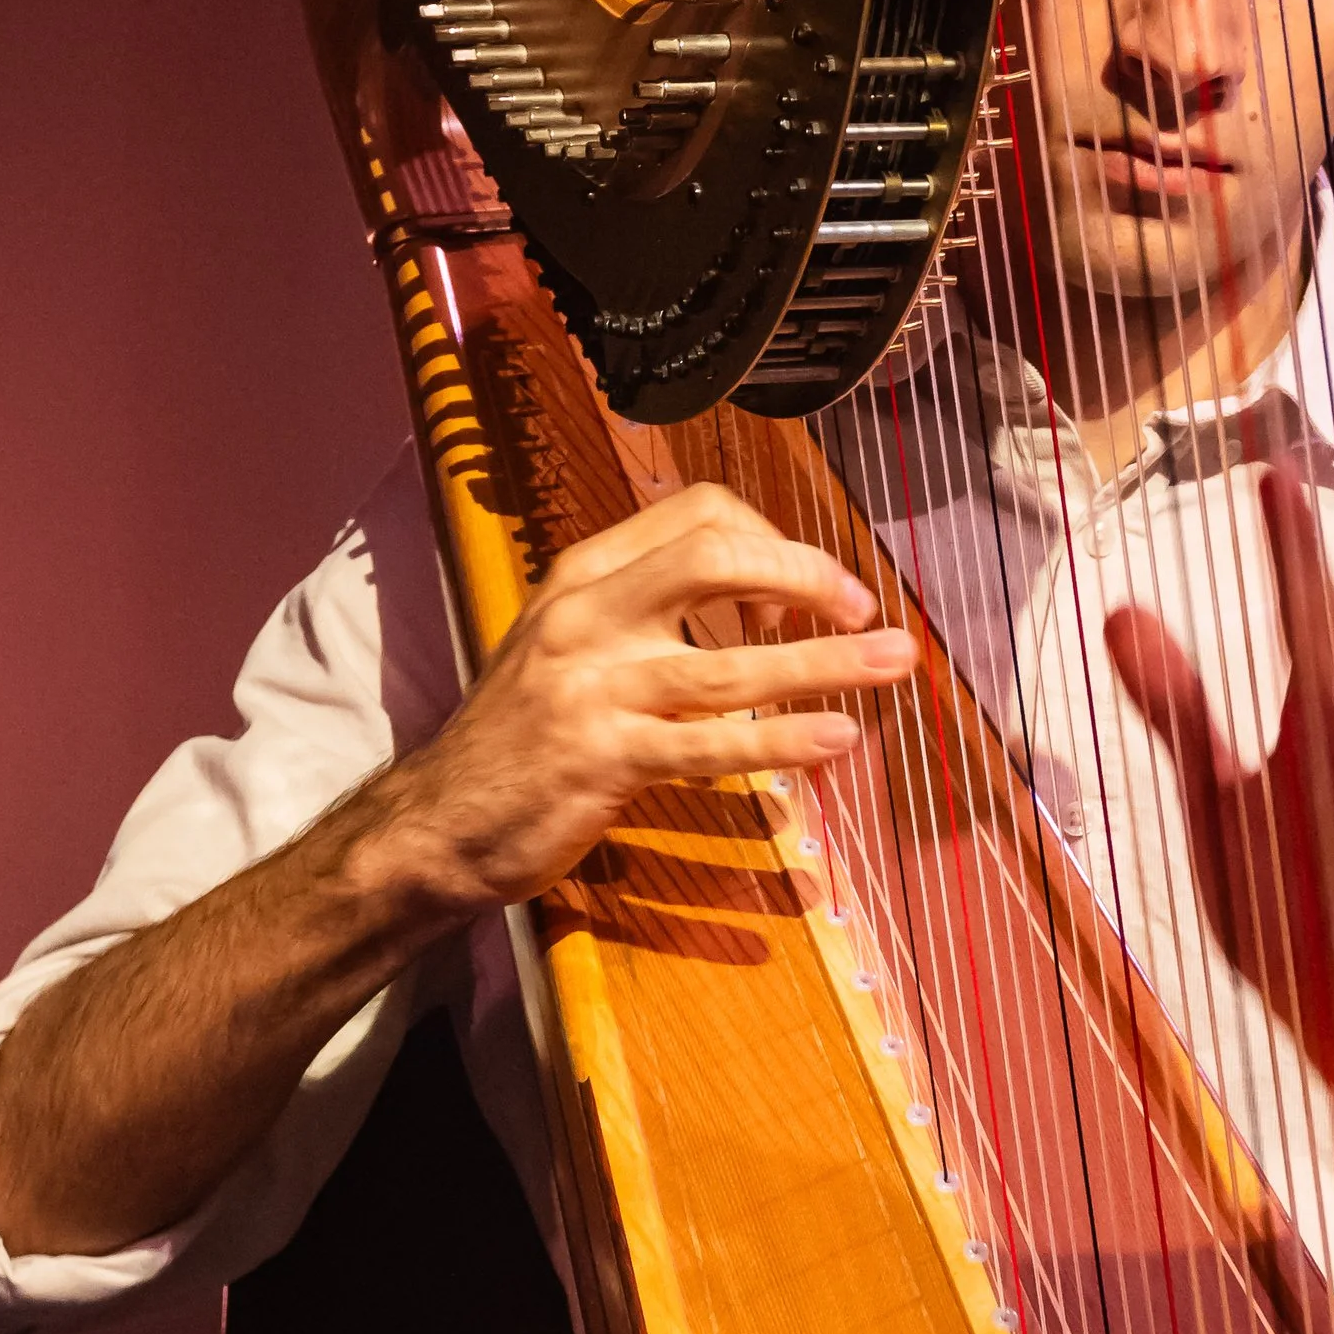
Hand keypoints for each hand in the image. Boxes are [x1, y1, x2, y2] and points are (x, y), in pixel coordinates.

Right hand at [377, 482, 909, 910]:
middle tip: (865, 608)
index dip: (772, 535)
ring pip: (730, 665)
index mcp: (587, 574)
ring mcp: (592, 689)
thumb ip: (650, 604)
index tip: (815, 581)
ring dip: (825, 663)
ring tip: (894, 664)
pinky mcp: (601, 761)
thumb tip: (767, 582)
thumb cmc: (522, 731)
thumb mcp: (571, 640)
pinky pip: (708, 745)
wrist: (439, 822)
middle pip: (714, 560)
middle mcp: (588, 617)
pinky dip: (782, 741)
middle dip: (805, 574)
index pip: (698, 512)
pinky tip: (835, 740)